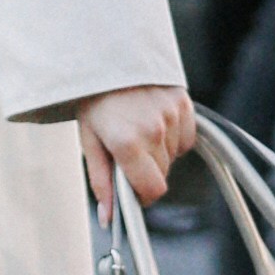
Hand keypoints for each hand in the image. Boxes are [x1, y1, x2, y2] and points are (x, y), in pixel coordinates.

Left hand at [77, 81, 194, 214]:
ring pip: (173, 156)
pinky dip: (173, 136)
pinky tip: (154, 121)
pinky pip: (185, 137)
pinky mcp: (183, 102)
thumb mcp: (89, 142)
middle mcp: (153, 129)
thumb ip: (102, 182)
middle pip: (162, 174)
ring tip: (137, 129)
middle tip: (127, 152)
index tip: (134, 191)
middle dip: (146, 171)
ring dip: (158, 152)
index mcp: (126, 142)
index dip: (143, 196)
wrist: (105, 55)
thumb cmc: (94, 101)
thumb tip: (109, 218)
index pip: (153, 190)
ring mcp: (171, 114)